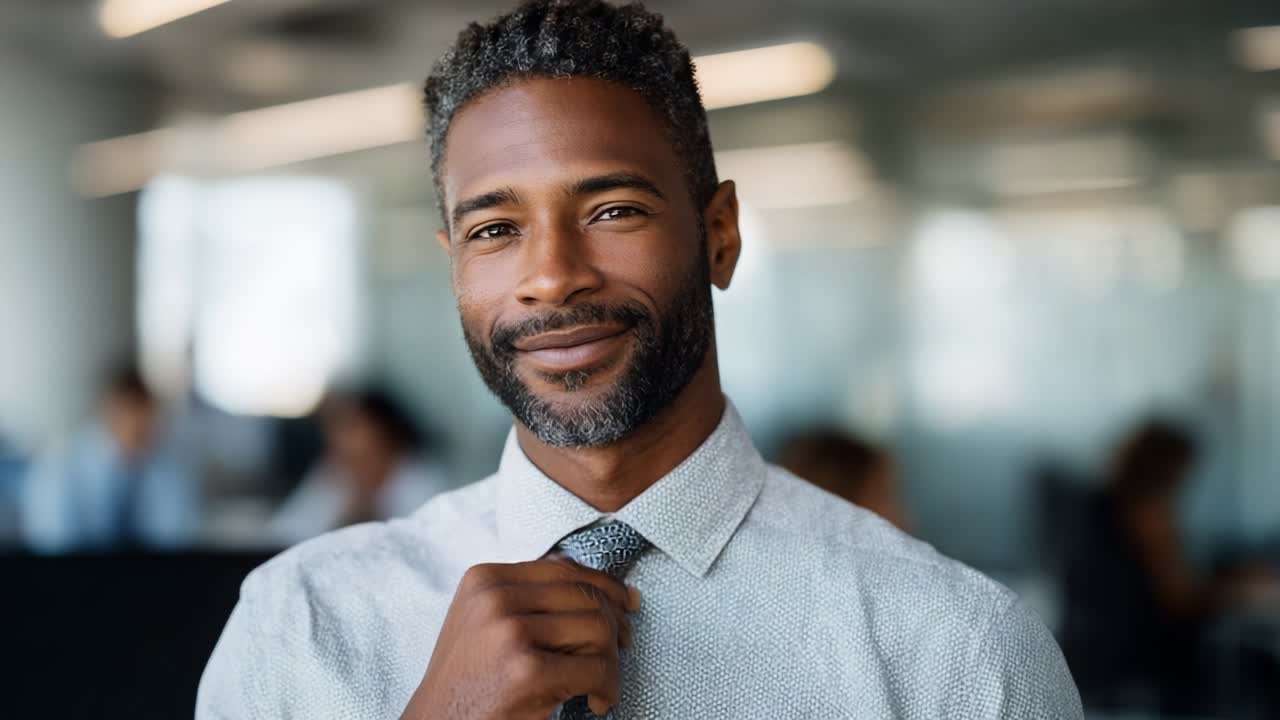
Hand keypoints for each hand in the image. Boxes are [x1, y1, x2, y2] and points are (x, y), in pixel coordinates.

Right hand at [401, 559, 640, 719]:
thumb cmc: (470, 682)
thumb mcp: (486, 623)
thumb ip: (529, 597)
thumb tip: (601, 587)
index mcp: (485, 579)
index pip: (564, 568)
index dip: (605, 585)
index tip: (627, 603)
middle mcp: (495, 598)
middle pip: (586, 596)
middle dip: (614, 625)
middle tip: (622, 649)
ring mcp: (509, 632)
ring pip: (597, 628)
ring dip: (611, 661)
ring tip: (601, 684)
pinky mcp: (526, 671)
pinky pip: (596, 668)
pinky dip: (608, 687)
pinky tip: (597, 702)